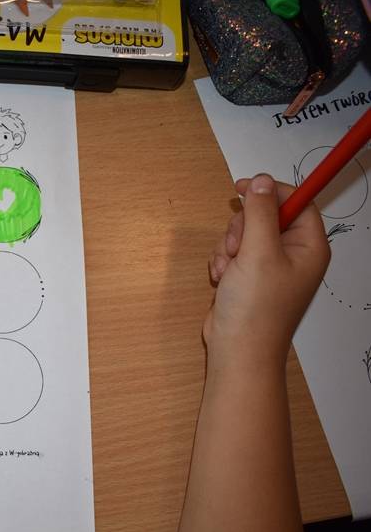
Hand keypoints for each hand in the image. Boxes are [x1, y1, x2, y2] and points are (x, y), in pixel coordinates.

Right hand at [204, 174, 329, 359]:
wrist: (237, 349)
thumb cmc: (256, 307)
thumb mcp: (258, 252)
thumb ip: (259, 212)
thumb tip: (261, 181)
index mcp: (309, 246)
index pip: (296, 202)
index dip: (270, 191)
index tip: (242, 187)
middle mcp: (293, 253)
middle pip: (265, 215)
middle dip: (241, 228)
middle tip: (237, 248)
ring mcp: (269, 265)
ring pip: (243, 233)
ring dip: (228, 246)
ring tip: (229, 269)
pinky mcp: (249, 275)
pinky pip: (232, 251)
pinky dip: (223, 261)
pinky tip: (222, 278)